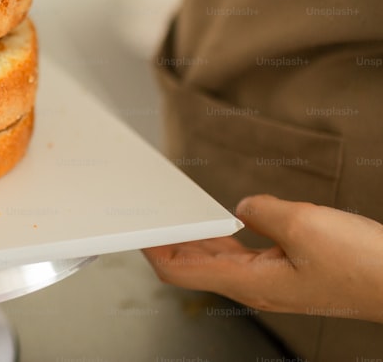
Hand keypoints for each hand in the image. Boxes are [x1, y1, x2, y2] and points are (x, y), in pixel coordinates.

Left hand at [143, 194, 382, 323]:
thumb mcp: (304, 225)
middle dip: (168, 242)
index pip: (181, 271)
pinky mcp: (289, 274)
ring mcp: (271, 283)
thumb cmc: (363, 265)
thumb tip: (243, 208)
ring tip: (175, 216)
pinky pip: (242, 257)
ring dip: (193, 240)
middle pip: (193, 267)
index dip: (154, 250)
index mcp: (249, 283)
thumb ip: (262, 211)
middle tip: (149, 216)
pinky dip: (223, 240)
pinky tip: (222, 224)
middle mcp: (255, 288)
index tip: (137, 230)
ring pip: (217, 262)